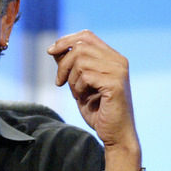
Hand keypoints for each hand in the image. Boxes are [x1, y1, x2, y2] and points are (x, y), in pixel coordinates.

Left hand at [47, 30, 138, 154]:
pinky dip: (78, 88)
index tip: (51, 51)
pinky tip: (83, 99)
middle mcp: (118, 61)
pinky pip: (85, 76)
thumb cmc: (98, 111)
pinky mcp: (115, 84)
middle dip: (63, 64)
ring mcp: (119, 71)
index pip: (87, 36)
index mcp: (112, 57)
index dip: (66, 40)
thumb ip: (71, 66)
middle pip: (80, 47)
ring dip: (71, 79)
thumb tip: (56, 49)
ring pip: (80, 62)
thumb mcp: (80, 84)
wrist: (115, 135)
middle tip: (60, 82)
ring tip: (77, 93)